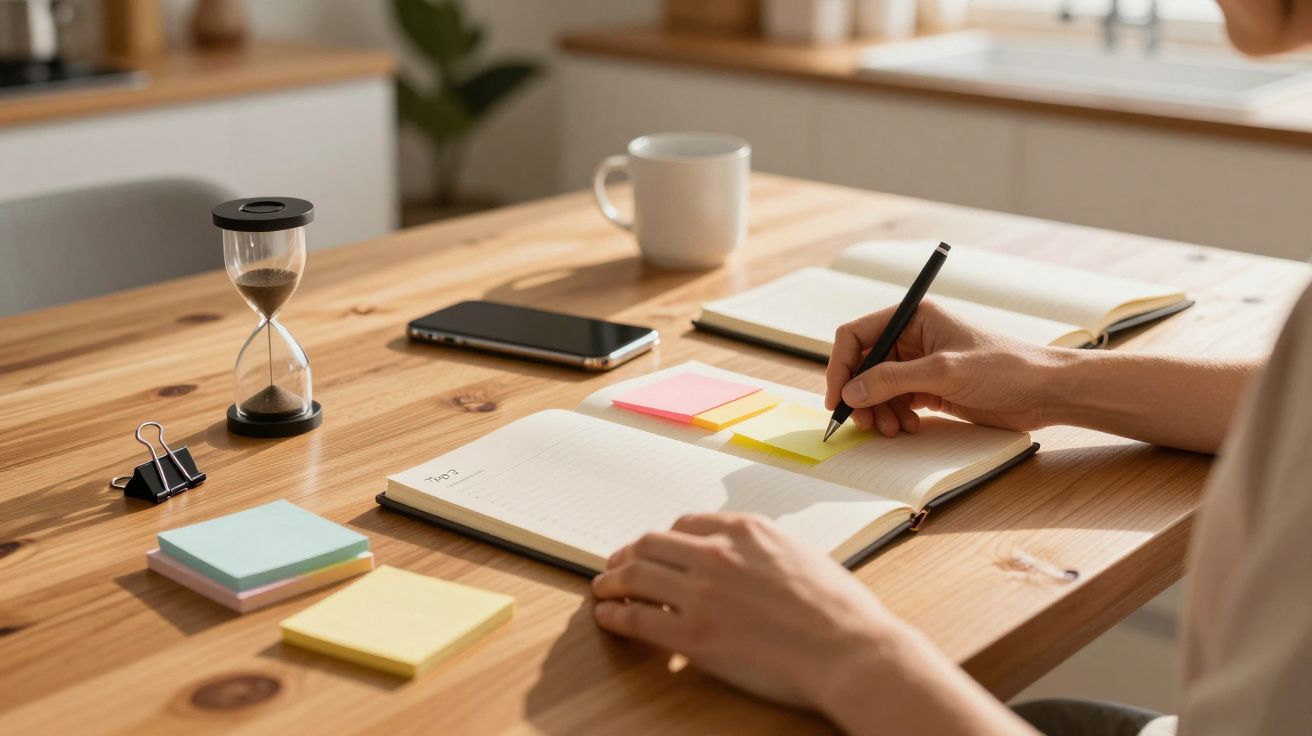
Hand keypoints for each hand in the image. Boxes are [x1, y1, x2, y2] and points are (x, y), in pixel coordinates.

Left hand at [591, 513, 900, 710]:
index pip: (686, 524)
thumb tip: (751, 564)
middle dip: (629, 553)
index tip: (655, 548)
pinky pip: (637, 618)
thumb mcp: (803, 557)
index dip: (664, 538)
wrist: (851, 651)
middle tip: (617, 565)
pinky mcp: (693, 634)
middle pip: (652, 543)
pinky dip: (615, 615)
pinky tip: (608, 616)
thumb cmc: (842, 613)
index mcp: (747, 530)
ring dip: (612, 580)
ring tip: (602, 589)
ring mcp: (702, 592)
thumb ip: (766, 554)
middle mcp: (718, 553)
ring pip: (637, 574)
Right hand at [824, 300, 1060, 436]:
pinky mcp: (932, 388)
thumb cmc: (1006, 368)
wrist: (1046, 392)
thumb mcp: (944, 372)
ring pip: (879, 388)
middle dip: (860, 395)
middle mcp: (914, 337)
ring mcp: (922, 364)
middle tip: (862, 423)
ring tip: (891, 429)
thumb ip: (893, 380)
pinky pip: (898, 401)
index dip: (841, 365)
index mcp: (915, 317)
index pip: (858, 335)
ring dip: (878, 410)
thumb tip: (851, 391)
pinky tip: (908, 427)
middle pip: (865, 365)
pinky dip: (895, 416)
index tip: (837, 397)